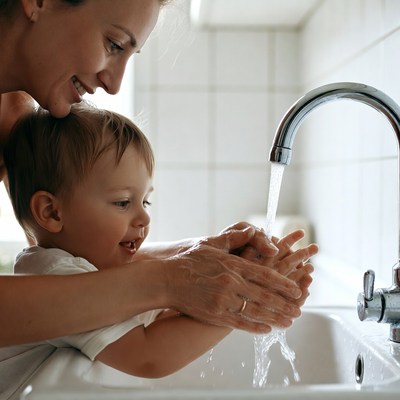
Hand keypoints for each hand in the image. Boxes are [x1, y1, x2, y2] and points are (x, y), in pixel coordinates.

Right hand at [165, 227, 305, 332]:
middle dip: (284, 304)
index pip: (264, 274)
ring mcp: (222, 300)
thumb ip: (233, 239)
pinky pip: (239, 323)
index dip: (283, 283)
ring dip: (274, 318)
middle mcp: (230, 283)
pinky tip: (266, 329)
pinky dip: (254, 327)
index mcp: (232, 264)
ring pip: (255, 312)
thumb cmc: (188, 259)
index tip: (297, 288)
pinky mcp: (214, 314)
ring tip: (289, 322)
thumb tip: (252, 230)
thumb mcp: (210, 244)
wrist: (165, 279)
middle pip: (264, 296)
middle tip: (299, 309)